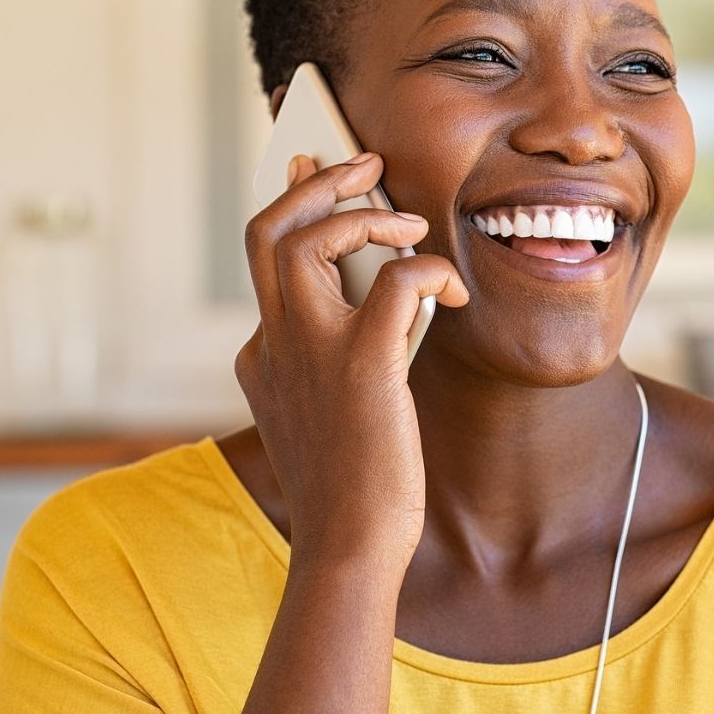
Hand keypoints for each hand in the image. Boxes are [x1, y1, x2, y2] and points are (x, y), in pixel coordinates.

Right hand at [234, 152, 468, 574]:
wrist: (350, 549)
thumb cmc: (353, 488)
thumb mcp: (328, 412)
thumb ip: (336, 355)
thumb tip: (383, 295)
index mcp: (262, 356)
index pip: (263, 258)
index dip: (292, 207)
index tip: (308, 170)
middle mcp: (273, 344)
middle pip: (268, 229)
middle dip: (314, 182)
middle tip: (363, 163)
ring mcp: (309, 352)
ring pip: (307, 238)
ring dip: (363, 214)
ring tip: (408, 224)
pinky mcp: (361, 366)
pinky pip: (394, 281)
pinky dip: (427, 270)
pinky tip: (451, 293)